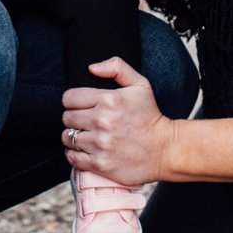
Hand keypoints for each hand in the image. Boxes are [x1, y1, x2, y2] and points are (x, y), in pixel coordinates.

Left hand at [60, 58, 174, 186]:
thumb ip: (117, 67)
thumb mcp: (140, 85)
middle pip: (66, 117)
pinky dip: (74, 154)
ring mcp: (100, 144)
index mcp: (108, 99)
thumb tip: (91, 68)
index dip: (73, 101)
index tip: (81, 106)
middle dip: (73, 118)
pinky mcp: (100, 164)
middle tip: (84, 122)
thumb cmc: (150, 116)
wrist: (166, 149)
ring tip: (84, 136)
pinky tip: (84, 151)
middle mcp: (102, 121)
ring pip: (67, 137)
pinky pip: (72, 157)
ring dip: (72, 137)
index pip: (69, 98)